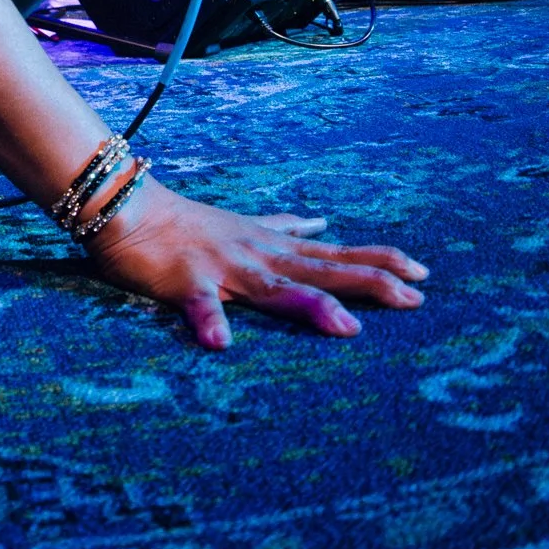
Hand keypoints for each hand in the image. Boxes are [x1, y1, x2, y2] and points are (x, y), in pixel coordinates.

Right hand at [84, 177, 427, 348]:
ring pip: (274, 288)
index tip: (423, 271)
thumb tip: (319, 221)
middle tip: (417, 297)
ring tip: (346, 326)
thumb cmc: (183, 221)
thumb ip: (281, 226)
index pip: (334, 253)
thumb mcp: (243, 223)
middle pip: (322, 270)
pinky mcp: (185, 281)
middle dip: (370, 282)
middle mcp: (258, 256)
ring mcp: (224, 268)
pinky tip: (221, 343)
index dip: (378, 260)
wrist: (126, 205)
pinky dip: (211, 322)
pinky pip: (199, 305)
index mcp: (271, 248)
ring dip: (310, 305)